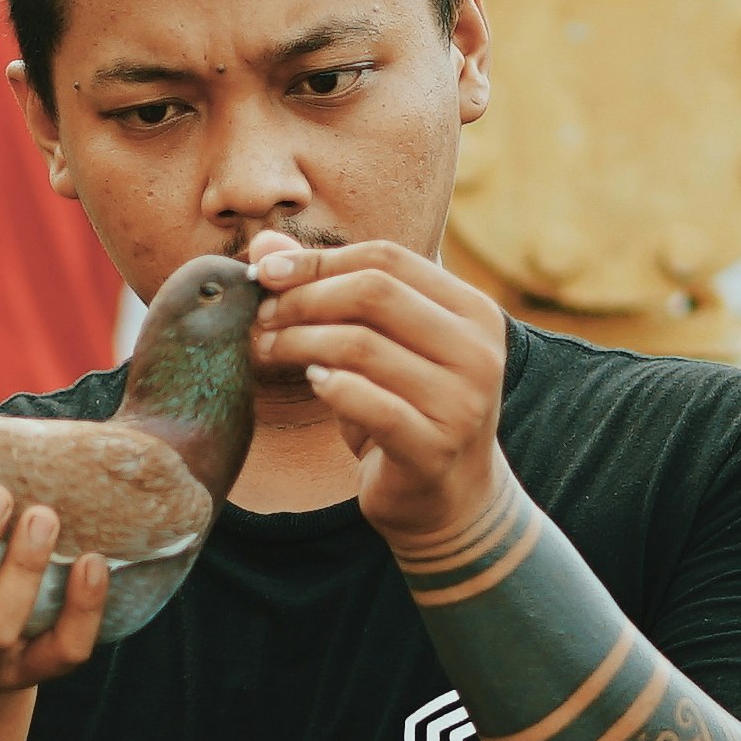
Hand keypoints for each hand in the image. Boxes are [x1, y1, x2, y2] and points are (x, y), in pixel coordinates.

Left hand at [247, 235, 513, 549]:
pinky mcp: (435, 448)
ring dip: (301, 342)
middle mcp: (478, 350)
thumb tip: (264, 240)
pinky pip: (369, 404)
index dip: (319, 260)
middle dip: (304, 298)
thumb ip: (327, 289)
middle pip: (374, 292)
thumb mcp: (373, 344)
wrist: (449, 499)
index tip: (267, 272)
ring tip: (269, 350)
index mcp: (472, 310)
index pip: (387, 258)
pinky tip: (313, 384)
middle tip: (262, 316)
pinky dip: (330, 388)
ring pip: (362, 345)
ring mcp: (462, 402)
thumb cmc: (404, 409)